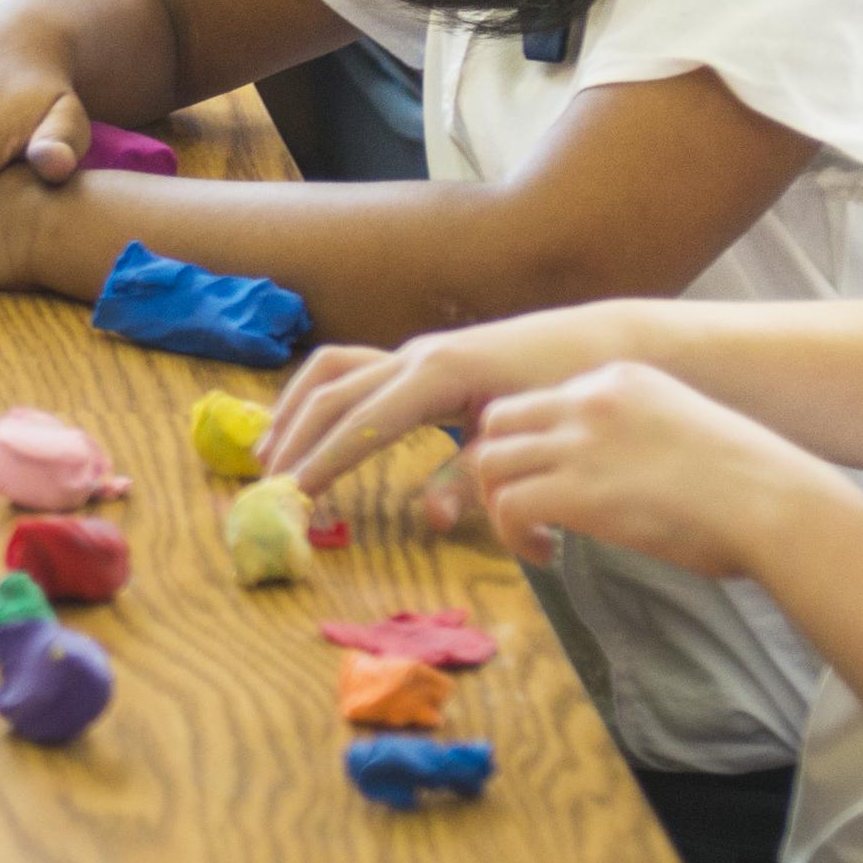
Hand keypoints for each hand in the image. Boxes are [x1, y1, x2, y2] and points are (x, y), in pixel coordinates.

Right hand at [262, 307, 652, 494]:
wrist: (594, 343)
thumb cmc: (562, 390)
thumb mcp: (522, 437)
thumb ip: (474, 479)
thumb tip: (432, 520)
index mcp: (437, 374)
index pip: (362, 422)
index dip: (322, 460)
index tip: (292, 494)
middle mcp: (413, 354)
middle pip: (333, 394)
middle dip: (296, 439)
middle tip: (268, 486)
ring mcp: (412, 351)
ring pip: (331, 372)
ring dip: (295, 410)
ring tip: (268, 453)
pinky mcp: (417, 356)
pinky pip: (349, 369)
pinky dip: (317, 396)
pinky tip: (306, 425)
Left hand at [465, 361, 824, 579]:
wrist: (776, 503)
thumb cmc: (754, 484)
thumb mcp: (687, 431)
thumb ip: (640, 437)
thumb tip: (623, 475)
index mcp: (621, 378)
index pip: (542, 399)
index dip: (535, 445)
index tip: (555, 482)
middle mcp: (590, 398)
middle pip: (499, 421)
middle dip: (501, 466)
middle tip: (526, 508)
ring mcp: (579, 440)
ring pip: (490, 462)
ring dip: (501, 504)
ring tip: (535, 537)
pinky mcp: (575, 490)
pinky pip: (506, 506)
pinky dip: (512, 535)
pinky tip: (544, 554)